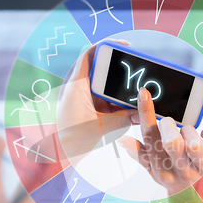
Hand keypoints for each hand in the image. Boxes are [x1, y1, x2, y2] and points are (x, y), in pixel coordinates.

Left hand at [57, 40, 137, 159]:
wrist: (61, 155)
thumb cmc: (73, 140)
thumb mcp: (101, 128)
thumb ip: (123, 119)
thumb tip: (141, 113)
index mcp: (76, 86)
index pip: (89, 55)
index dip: (106, 46)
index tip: (124, 46)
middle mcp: (79, 88)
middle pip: (101, 69)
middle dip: (120, 70)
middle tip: (136, 69)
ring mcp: (85, 98)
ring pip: (106, 85)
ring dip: (121, 89)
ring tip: (136, 91)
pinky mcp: (90, 108)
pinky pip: (107, 98)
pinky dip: (118, 101)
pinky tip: (131, 107)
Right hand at [118, 87, 202, 195]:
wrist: (198, 201)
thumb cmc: (173, 179)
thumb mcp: (154, 170)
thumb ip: (140, 154)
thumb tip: (123, 140)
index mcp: (161, 169)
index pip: (150, 138)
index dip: (146, 112)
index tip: (144, 93)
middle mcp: (180, 170)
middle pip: (171, 142)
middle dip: (168, 125)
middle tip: (169, 125)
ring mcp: (201, 168)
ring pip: (194, 144)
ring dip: (189, 131)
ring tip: (187, 133)